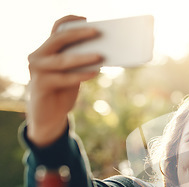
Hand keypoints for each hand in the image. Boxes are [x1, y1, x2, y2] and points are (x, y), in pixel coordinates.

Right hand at [26, 15, 102, 146]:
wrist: (50, 115)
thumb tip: (103, 51)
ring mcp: (37, 70)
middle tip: (97, 32)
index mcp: (47, 49)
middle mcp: (38, 56)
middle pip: (58, 39)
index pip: (57, 29)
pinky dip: (80, 75)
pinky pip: (64, 78)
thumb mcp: (74, 73)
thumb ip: (81, 61)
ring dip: (83, 57)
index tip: (87, 19)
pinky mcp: (40, 85)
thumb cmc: (64, 90)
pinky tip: (95, 72)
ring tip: (100, 55)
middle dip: (79, 34)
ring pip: (62, 59)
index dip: (70, 21)